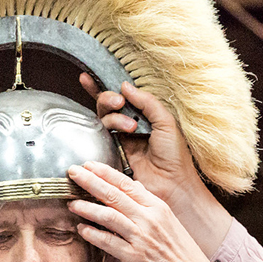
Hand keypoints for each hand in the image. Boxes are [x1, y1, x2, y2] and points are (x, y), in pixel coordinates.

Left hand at [67, 162, 210, 261]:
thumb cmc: (179, 250)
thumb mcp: (168, 219)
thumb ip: (149, 202)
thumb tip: (134, 185)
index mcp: (157, 206)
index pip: (127, 183)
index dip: (105, 172)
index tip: (89, 164)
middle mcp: (149, 218)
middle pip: (114, 195)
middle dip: (90, 181)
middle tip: (73, 173)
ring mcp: (141, 237)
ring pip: (109, 216)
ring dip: (87, 208)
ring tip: (72, 203)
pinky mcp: (134, 256)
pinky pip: (109, 242)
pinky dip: (93, 234)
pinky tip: (82, 229)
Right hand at [80, 74, 232, 256]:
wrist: (172, 185)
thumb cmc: (174, 156)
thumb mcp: (166, 122)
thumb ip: (147, 102)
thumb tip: (125, 86)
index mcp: (145, 117)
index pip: (122, 97)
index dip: (105, 86)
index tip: (87, 77)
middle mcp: (130, 126)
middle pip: (108, 105)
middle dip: (108, 99)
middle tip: (119, 103)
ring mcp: (120, 140)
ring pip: (104, 118)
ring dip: (114, 117)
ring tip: (131, 127)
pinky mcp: (112, 154)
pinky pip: (102, 136)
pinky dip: (107, 127)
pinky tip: (119, 131)